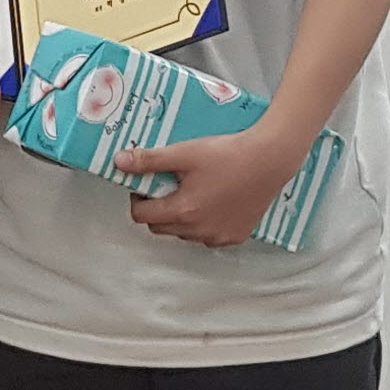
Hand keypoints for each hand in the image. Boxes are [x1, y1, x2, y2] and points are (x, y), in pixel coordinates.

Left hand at [115, 122, 306, 248]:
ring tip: (194, 190)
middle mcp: (198, 232)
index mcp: (182, 212)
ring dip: (181, 218)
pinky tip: (215, 201)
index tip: (147, 183)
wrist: (271, 159)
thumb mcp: (185, 153)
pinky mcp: (236, 236)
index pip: (142, 217)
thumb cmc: (228, 154)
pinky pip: (209, 236)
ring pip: (185, 234)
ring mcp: (218, 237)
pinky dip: (205, 223)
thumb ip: (150, 160)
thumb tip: (119, 163)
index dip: (138, 199)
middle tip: (169, 185)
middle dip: (158, 209)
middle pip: (161, 228)